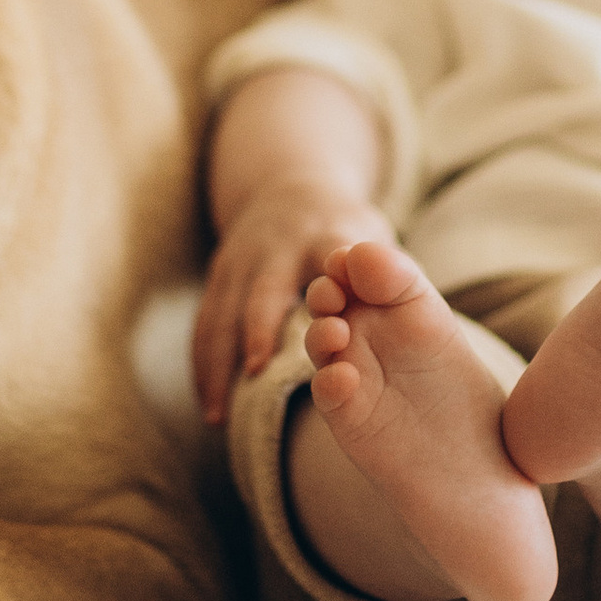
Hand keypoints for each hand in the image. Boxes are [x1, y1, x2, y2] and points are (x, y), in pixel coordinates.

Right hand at [191, 177, 398, 425]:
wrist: (291, 188)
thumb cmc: (347, 231)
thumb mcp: (375, 238)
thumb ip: (392, 274)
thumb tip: (397, 297)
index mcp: (328, 235)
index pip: (330, 261)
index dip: (329, 290)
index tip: (330, 330)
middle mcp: (280, 245)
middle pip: (266, 286)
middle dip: (260, 324)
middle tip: (259, 369)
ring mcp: (243, 259)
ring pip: (224, 311)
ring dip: (221, 360)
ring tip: (222, 413)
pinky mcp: (221, 276)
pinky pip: (206, 324)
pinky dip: (204, 366)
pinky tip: (212, 409)